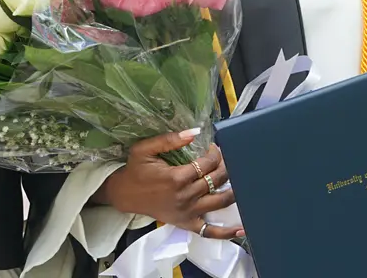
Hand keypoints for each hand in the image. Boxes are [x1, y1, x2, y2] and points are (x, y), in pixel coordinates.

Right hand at [97, 130, 241, 239]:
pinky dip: (226, 232)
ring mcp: (188, 212)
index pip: (207, 164)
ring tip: (240, 180)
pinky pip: (209, 231)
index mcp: (177, 177)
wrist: (126, 195)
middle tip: (227, 159)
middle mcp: (186, 196)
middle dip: (226, 166)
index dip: (215, 153)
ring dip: (233, 190)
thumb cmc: (136, 170)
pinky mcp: (187, 223)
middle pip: (216, 180)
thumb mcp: (145, 149)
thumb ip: (169, 140)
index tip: (214, 147)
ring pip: (219, 202)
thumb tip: (194, 133)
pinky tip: (241, 228)